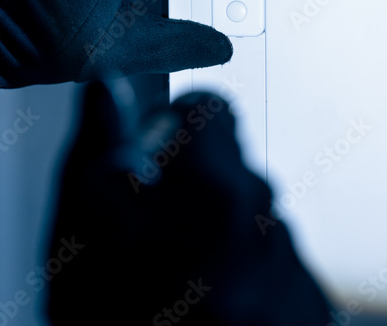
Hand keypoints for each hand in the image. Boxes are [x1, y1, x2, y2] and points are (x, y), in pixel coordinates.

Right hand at [43, 81, 330, 324]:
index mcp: (212, 191)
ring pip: (253, 222)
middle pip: (230, 171)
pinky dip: (247, 279)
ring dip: (220, 238)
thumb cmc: (111, 322)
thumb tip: (108, 84)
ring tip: (176, 286)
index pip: (210, 111)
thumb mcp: (78, 228)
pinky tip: (207, 311)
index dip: (171, 129)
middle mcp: (268, 224)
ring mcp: (293, 271)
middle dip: (192, 191)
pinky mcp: (309, 309)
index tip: (149, 163)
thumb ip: (97, 145)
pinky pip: (277, 267)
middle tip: (150, 238)